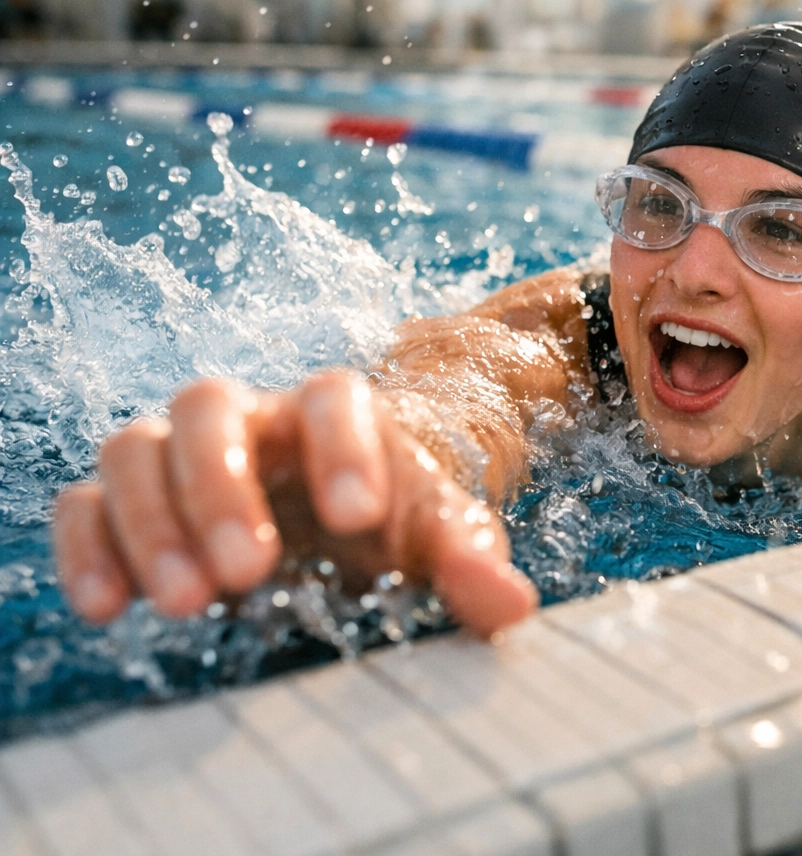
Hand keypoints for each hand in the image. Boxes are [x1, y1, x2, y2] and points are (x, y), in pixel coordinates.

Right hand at [51, 372, 537, 638]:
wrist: (346, 514)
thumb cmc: (395, 519)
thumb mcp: (441, 538)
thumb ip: (473, 562)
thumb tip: (512, 603)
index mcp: (336, 412)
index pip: (334, 397)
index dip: (344, 447)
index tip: (362, 518)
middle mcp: (251, 418)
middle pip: (210, 408)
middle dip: (221, 487)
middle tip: (248, 572)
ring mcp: (182, 453)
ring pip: (136, 447)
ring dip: (152, 521)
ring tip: (188, 603)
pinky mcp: (131, 500)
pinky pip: (86, 501)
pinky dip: (88, 545)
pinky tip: (106, 608)